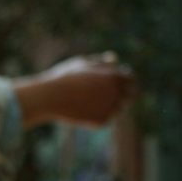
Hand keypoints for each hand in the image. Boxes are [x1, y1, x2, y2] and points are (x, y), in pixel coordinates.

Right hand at [17, 53, 136, 127]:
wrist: (51, 97)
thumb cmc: (65, 77)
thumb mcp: (83, 64)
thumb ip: (101, 62)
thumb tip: (114, 58)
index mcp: (115, 76)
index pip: (131, 79)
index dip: (125, 80)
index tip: (116, 82)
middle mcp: (117, 92)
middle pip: (130, 95)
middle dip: (122, 94)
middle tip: (105, 94)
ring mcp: (111, 108)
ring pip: (118, 108)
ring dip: (109, 105)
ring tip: (86, 101)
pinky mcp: (103, 121)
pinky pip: (106, 118)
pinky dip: (97, 114)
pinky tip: (82, 110)